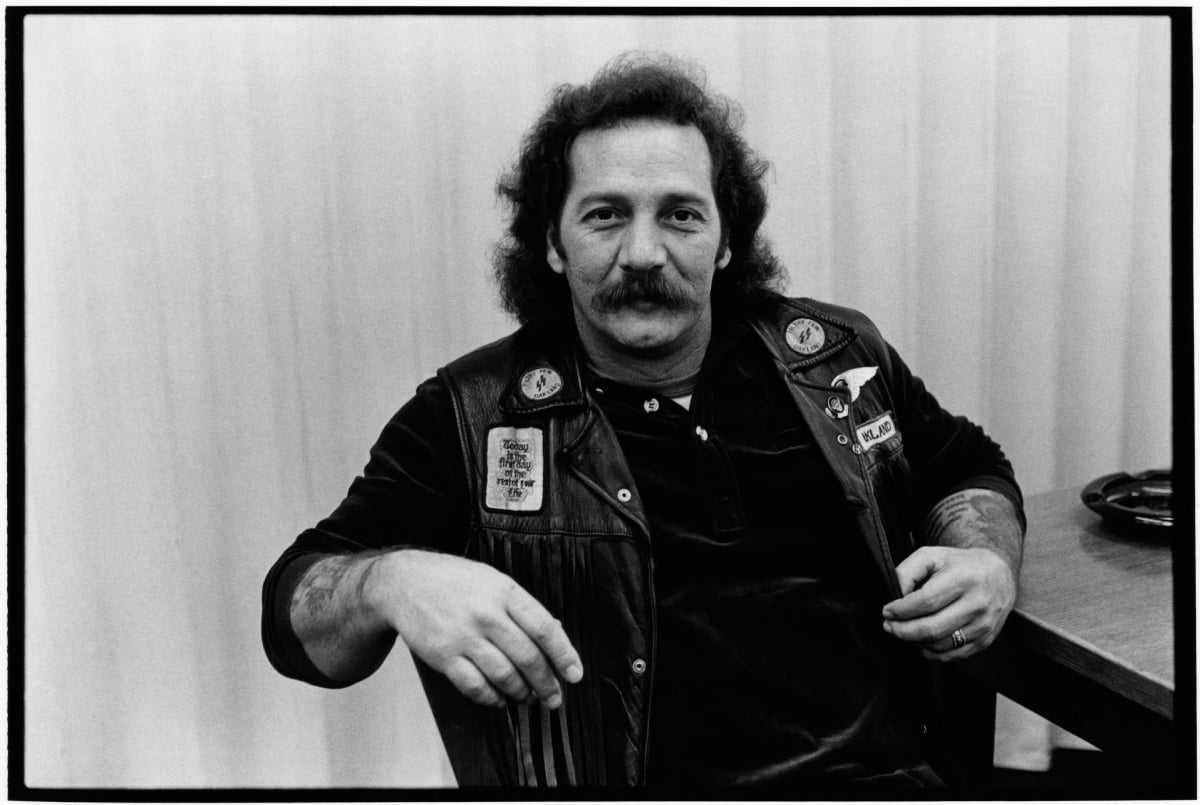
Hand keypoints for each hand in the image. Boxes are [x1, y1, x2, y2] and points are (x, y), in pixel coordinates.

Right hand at [369, 550, 582, 707]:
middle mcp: (486, 614)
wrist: (404, 583)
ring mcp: (464, 637)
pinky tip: (500, 699)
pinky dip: (492, 699)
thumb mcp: (492, 580)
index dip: (565, 655)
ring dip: (522, 693)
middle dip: (547, 684)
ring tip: (528, 697)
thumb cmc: (453, 581)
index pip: (545, 628)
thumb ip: (521, 607)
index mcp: (504, 591)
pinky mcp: (444, 657)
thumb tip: (555, 632)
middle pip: (528, 658)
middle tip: (554, 697)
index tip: (575, 674)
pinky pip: (476, 687)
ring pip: (505, 676)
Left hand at [881, 546, 1015, 660]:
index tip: (886, 611)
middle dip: (902, 630)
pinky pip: (952, 655)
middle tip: (889, 626)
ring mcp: (983, 625)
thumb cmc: (959, 565)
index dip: (901, 611)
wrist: (999, 575)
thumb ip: (907, 572)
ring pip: (940, 645)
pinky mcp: (985, 641)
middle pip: (931, 628)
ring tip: (905, 631)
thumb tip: (894, 596)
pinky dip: (931, 652)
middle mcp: (977, 603)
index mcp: (963, 578)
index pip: (926, 602)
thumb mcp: (931, 556)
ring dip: (914, 642)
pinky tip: (921, 641)